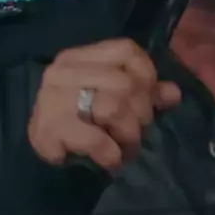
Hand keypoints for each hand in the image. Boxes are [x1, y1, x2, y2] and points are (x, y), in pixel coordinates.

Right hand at [28, 39, 181, 169]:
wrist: (41, 164)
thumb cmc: (81, 128)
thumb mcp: (113, 104)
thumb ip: (144, 94)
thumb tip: (173, 92)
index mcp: (78, 57)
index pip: (126, 50)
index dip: (147, 75)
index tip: (148, 101)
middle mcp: (63, 71)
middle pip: (125, 82)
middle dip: (141, 114)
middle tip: (135, 135)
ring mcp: (53, 99)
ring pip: (114, 107)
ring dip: (129, 135)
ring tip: (125, 149)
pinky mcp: (50, 129)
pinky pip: (98, 139)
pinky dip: (112, 154)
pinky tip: (110, 162)